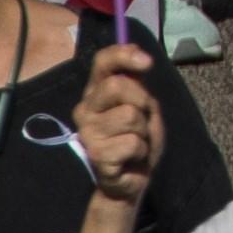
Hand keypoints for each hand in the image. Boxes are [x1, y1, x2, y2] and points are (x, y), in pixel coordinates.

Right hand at [66, 35, 166, 214]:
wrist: (134, 177)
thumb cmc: (137, 137)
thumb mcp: (143, 105)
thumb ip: (137, 83)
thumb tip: (141, 59)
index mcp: (95, 93)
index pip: (102, 62)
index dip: (124, 55)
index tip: (147, 63)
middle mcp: (85, 110)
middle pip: (117, 86)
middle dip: (142, 101)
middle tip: (142, 120)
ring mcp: (88, 134)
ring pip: (130, 116)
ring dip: (144, 131)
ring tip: (136, 141)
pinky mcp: (97, 156)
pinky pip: (133, 143)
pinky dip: (142, 150)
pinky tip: (132, 158)